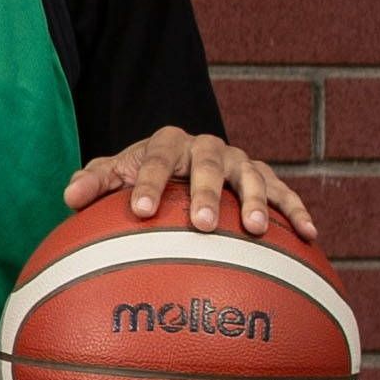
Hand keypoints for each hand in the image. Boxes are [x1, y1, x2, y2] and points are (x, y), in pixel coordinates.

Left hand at [68, 125, 314, 240]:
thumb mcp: (114, 175)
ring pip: (249, 176)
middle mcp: (205, 148)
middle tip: (201, 225)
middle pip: (205, 166)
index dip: (146, 184)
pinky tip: (310, 235)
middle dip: (204, 194)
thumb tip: (69, 198)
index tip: (139, 211)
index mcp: (165, 144)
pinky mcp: (263, 177)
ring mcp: (237, 161)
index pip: (153, 160)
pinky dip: (297, 210)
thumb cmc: (141, 177)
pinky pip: (284, 192)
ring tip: (256, 230)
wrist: (180, 164)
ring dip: (255, 201)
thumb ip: (93, 182)